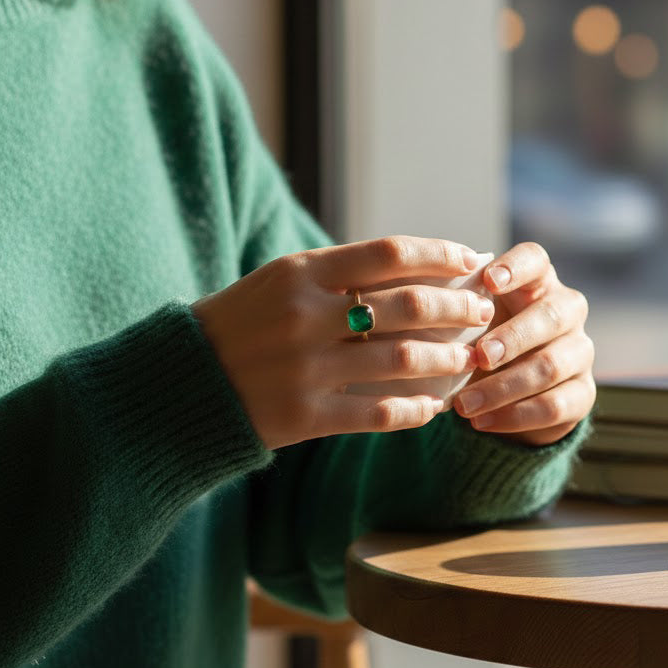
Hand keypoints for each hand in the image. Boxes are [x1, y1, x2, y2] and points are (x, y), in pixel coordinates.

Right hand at [191, 236, 495, 449]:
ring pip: (402, 358)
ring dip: (447, 358)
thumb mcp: (278, 281)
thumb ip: (337, 273)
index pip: (389, 253)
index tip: (471, 259)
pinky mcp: (306, 415)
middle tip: (484, 310)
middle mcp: (307, 315)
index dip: (439, 254)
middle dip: (457, 306)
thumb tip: (411, 267)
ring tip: (469, 359)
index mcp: (300, 273)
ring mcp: (307, 367)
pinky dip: (415, 409)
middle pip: (407, 304)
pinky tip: (434, 407)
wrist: (184, 383)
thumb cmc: (240, 323)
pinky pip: (379, 411)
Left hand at [451, 242, 594, 445]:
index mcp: (537, 281)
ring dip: (504, 387)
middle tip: (478, 356)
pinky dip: (514, 416)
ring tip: (465, 404)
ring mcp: (580, 352)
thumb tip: (416, 307)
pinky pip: (554, 406)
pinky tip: (481, 422)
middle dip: (512, 337)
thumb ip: (454, 310)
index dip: (515, 267)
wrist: (508, 394)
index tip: (487, 282)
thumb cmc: (479, 342)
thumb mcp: (467, 323)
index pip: (535, 259)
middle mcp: (566, 311)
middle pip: (550, 315)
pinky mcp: (583, 394)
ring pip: (551, 366)